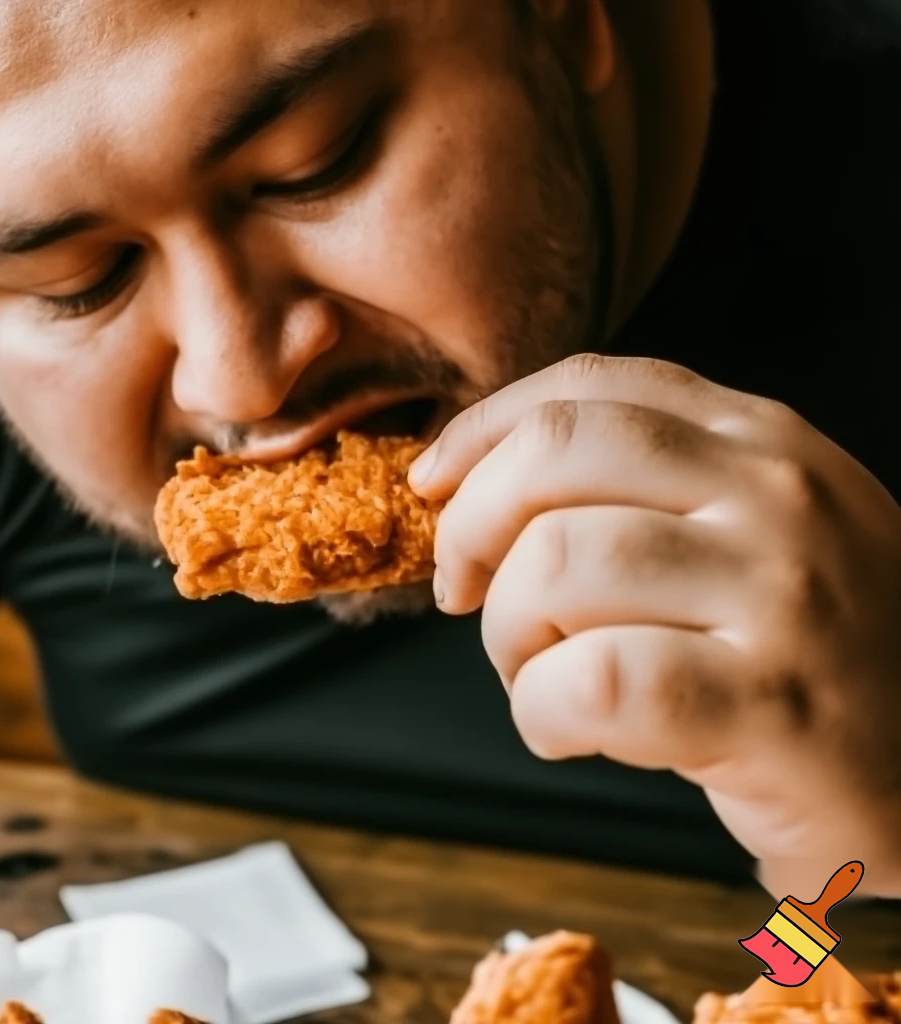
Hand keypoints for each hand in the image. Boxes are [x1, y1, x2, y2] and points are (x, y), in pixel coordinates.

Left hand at [409, 354, 900, 887]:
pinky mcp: (771, 704)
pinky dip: (541, 710)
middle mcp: (775, 493)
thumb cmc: (796, 650)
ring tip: (537, 674)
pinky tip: (565, 727)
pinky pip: (592, 682)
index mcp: (758, 439)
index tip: (434, 484)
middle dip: (471, 527)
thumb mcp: (740, 530)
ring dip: (507, 635)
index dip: (482, 429)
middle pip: (553, 456)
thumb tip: (463, 483)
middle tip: (467, 593)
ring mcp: (781, 593)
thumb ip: (634, 487)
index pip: (588, 387)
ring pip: (555, 567)